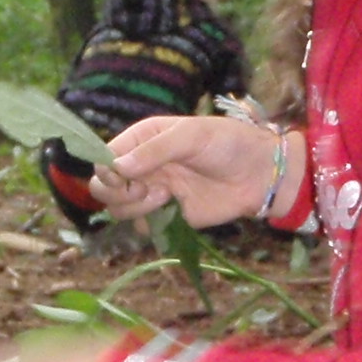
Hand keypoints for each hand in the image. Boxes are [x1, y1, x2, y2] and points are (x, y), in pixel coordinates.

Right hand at [92, 113, 291, 228]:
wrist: (258, 175)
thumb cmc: (228, 144)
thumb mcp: (191, 136)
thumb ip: (155, 150)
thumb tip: (118, 167)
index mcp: (142, 139)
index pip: (104, 157)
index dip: (106, 170)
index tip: (123, 177)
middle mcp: (141, 166)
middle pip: (103, 187)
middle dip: (116, 192)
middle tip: (145, 188)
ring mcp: (151, 192)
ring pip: (118, 209)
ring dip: (135, 206)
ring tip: (165, 196)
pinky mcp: (165, 216)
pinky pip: (141, 226)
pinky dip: (150, 222)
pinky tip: (173, 207)